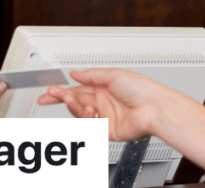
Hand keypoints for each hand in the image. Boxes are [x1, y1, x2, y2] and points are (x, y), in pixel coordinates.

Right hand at [37, 69, 158, 140]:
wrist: (155, 108)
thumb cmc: (142, 89)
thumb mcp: (112, 75)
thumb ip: (90, 75)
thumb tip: (75, 73)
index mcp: (102, 89)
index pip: (76, 90)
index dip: (62, 91)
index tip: (49, 91)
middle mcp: (102, 103)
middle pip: (75, 102)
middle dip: (61, 98)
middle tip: (50, 96)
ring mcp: (104, 117)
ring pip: (80, 114)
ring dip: (73, 106)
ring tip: (70, 99)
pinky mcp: (107, 130)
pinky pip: (90, 126)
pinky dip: (86, 118)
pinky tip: (90, 111)